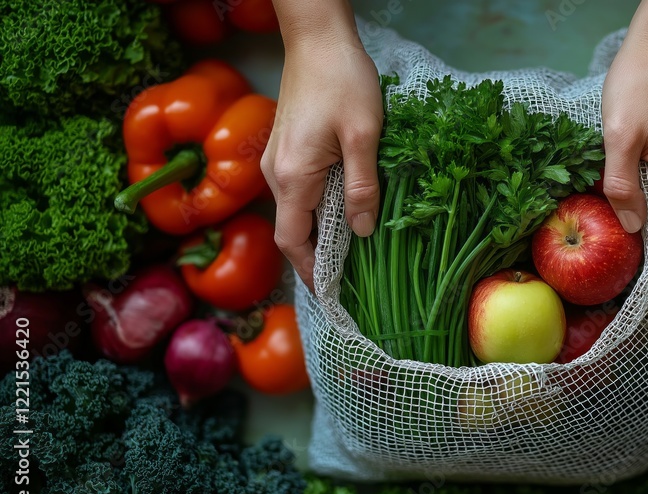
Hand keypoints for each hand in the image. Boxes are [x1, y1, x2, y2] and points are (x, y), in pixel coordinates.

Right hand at [261, 41, 382, 290]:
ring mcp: (277, 161)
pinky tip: (347, 211)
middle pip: (293, 230)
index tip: (334, 293)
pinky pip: (299, 192)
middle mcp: (276, 173)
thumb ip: (362, 187)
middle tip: (355, 277)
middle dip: (320, 257)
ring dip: (322, 233)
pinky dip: (319, 210)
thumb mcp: (365, 136)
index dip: (312, 271)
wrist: (318, 39)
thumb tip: (362, 232)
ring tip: (357, 249)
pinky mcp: (286, 149)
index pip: (293, 241)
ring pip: (297, 211)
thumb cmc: (344, 81)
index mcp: (293, 176)